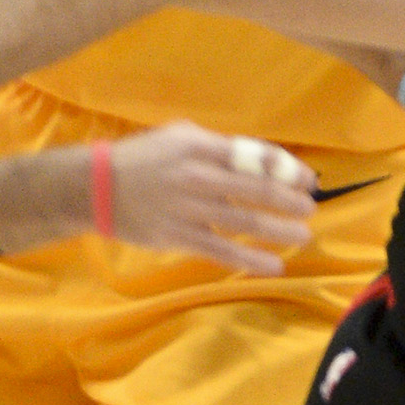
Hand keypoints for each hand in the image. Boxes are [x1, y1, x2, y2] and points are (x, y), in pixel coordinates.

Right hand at [106, 123, 315, 273]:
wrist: (94, 186)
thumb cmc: (144, 159)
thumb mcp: (179, 138)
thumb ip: (219, 148)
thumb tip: (265, 160)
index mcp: (200, 146)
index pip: (256, 157)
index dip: (289, 170)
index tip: (308, 180)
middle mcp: (197, 175)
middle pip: (259, 189)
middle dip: (291, 201)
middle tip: (310, 209)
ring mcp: (189, 207)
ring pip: (247, 221)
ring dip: (281, 230)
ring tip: (302, 235)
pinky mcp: (180, 235)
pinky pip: (224, 251)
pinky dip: (253, 260)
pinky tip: (275, 266)